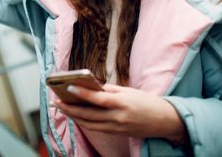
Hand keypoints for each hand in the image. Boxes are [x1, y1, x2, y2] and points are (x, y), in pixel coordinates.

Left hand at [52, 83, 187, 143]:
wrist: (165, 121)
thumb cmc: (147, 102)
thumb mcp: (129, 91)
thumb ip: (109, 90)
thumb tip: (91, 87)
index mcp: (122, 103)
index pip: (98, 99)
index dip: (82, 93)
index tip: (68, 87)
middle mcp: (118, 117)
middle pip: (89, 114)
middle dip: (70, 108)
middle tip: (56, 101)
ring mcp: (116, 127)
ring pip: (89, 123)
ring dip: (73, 116)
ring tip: (62, 107)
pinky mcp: (116, 133)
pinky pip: (96, 128)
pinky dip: (84, 122)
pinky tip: (76, 115)